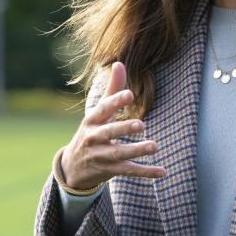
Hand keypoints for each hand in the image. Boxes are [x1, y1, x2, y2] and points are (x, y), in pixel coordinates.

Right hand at [60, 62, 166, 189]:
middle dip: (123, 129)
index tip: (129, 94)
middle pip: (108, 133)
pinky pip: (128, 171)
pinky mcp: (109, 171)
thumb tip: (119, 63)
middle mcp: (93, 138)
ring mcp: (100, 156)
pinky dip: (146, 172)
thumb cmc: (91, 132)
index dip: (115, 102)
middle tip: (141, 124)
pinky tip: (162, 171)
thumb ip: (112, 89)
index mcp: (91, 120)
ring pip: (118, 154)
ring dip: (136, 151)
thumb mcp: (98, 112)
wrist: (73, 167)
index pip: (102, 109)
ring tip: (155, 146)